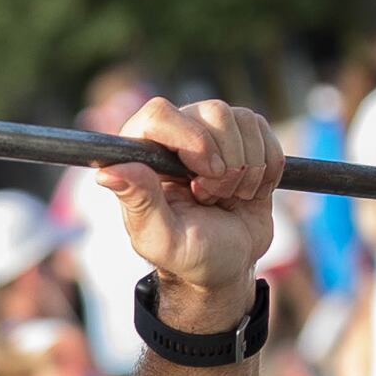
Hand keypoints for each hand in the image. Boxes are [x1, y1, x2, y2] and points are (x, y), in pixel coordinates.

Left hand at [98, 98, 283, 333]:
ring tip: (229, 196)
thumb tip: (108, 173)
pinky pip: (265, 132)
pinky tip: (249, 190)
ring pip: (243, 120)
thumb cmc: (188, 254)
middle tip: (213, 197)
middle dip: (225, 164)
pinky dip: (267, 167)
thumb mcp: (161, 238)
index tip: (204, 176)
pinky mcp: (243, 139)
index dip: (191, 140)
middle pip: (214, 112)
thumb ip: (139, 203)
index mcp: (143, 154)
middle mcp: (175, 134)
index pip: (160, 114)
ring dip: (248, 168)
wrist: (227, 263)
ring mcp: (211, 133)